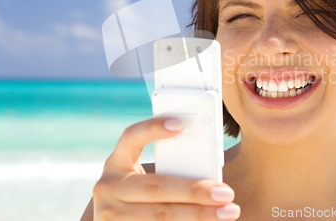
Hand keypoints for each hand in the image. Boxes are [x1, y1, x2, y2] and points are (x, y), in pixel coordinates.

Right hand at [92, 117, 239, 219]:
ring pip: (161, 215)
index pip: (131, 137)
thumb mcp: (143, 178)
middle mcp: (108, 187)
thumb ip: (166, 169)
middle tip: (225, 192)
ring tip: (227, 211)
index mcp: (116, 163)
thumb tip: (207, 168)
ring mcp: (110, 215)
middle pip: (156, 186)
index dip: (152, 128)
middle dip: (195, 190)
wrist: (119, 220)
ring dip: (199, 214)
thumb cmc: (143, 196)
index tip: (180, 124)